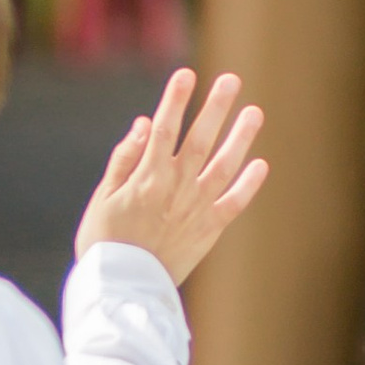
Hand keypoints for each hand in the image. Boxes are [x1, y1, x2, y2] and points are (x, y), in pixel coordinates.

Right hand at [75, 66, 268, 287]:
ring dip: (240, 137)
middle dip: (216, 107)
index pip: (164, 128)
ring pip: (224, 165)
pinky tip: (261, 165)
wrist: (122, 290)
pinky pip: (233, 204)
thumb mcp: (103, 199)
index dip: (175, 99)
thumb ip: (123, 160)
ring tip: (254, 112)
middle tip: (232, 80)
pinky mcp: (208, 230)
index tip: (186, 74)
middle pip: (200, 139)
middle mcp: (177, 187)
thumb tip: (142, 124)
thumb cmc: (104, 243)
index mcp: (147, 177)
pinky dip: (248, 185)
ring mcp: (196, 208)